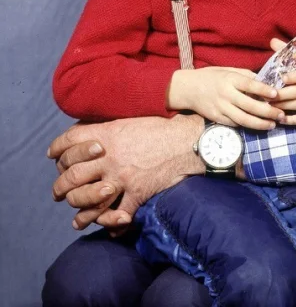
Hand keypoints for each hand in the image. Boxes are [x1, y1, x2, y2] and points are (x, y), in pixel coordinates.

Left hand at [47, 114, 203, 230]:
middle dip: (61, 187)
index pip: (70, 141)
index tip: (52, 156)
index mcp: (108, 134)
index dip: (58, 149)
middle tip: (59, 193)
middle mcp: (109, 157)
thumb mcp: (134, 118)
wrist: (191, 140)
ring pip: (88, 199)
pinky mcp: (137, 192)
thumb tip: (96, 130)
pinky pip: (118, 215)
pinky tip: (112, 228)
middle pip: (71, 175)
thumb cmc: (165, 126)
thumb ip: (113, 126)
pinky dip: (114, 225)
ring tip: (77, 218)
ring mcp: (122, 177)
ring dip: (80, 211)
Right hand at [168, 66, 282, 128]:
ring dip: (260, 124)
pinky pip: (234, 124)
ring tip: (273, 125)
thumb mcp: (228, 70)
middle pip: (249, 106)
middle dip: (267, 112)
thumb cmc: (212, 76)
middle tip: (281, 115)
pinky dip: (247, 126)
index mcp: (230, 79)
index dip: (263, 90)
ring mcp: (221, 108)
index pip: (249, 85)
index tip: (276, 94)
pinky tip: (258, 126)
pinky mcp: (217, 118)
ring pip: (243, 119)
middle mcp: (225, 95)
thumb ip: (246, 75)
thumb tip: (265, 80)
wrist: (188, 88)